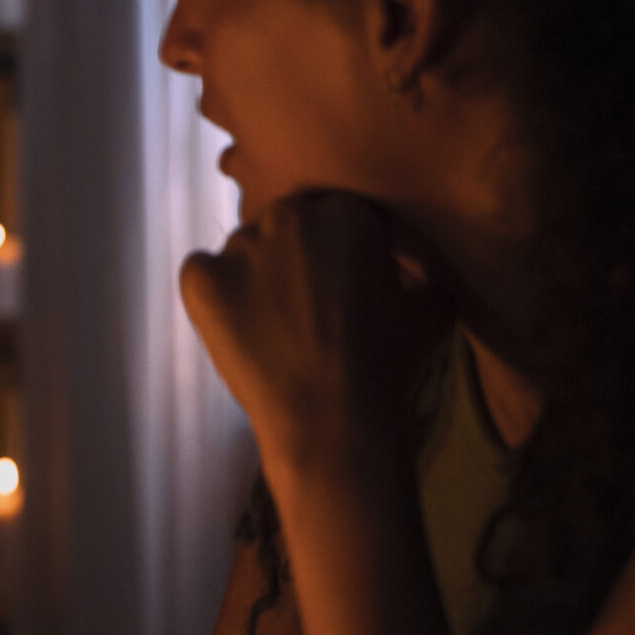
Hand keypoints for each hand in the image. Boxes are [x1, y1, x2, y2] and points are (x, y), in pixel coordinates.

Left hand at [179, 189, 452, 471]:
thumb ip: (423, 267)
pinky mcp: (200, 280)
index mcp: (347, 210)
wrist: (334, 423)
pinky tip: (237, 328)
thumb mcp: (434, 307)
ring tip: (276, 329)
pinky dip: (213, 294)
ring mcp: (239, 246)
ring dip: (256, 277)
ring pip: (244, 250)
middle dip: (297, 260)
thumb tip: (416, 262)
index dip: (341, 255)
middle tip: (309, 311)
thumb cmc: (389, 367)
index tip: (345, 291)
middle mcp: (289, 214)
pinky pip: (200, 272)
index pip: (336, 217)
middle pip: (286, 227)